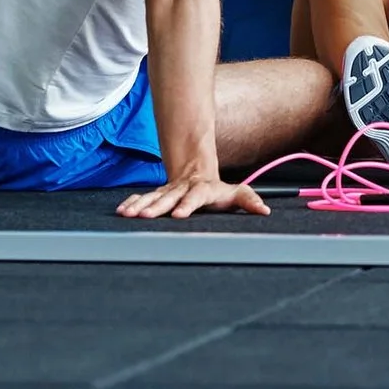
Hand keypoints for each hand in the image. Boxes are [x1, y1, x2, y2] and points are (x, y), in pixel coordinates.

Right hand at [116, 176, 270, 219]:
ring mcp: (168, 191)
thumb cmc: (217, 189)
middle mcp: (183, 189)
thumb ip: (249, 200)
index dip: (187, 205)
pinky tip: (122, 210)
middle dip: (156, 207)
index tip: (178, 215)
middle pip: (169, 198)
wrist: (196, 171)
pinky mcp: (157, 195)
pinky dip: (133, 203)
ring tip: (128, 214)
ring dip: (140, 205)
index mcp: (202, 189)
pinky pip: (143, 198)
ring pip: (153, 197)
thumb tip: (265, 210)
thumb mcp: (236, 192)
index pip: (195, 196)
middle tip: (145, 217)